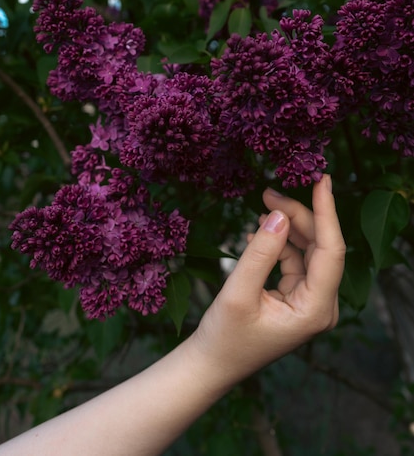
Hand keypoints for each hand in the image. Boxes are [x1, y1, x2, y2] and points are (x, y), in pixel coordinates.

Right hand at [189, 174, 345, 388]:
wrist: (211, 364)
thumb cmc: (223, 336)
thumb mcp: (238, 291)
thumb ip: (260, 252)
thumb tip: (280, 214)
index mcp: (315, 309)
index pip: (331, 250)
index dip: (327, 211)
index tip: (323, 179)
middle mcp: (321, 306)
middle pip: (320, 247)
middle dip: (298, 215)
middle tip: (269, 191)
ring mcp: (311, 302)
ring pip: (308, 250)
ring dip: (288, 227)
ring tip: (263, 205)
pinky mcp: (298, 297)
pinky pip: (295, 260)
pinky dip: (279, 244)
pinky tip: (258, 233)